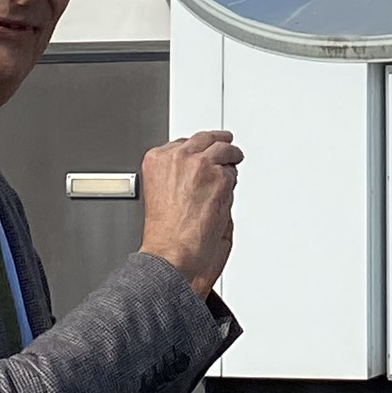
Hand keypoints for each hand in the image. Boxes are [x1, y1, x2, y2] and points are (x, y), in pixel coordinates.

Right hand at [138, 131, 239, 293]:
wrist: (172, 254)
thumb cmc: (164, 235)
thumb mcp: (160, 192)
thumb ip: (178, 176)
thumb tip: (198, 171)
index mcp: (157, 160)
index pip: (184, 143)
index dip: (197, 150)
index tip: (201, 153)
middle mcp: (177, 157)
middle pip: (206, 138)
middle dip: (218, 144)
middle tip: (228, 148)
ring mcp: (200, 165)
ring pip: (224, 150)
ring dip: (230, 160)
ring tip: (234, 163)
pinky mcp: (220, 177)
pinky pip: (233, 173)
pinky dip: (232, 184)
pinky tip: (225, 196)